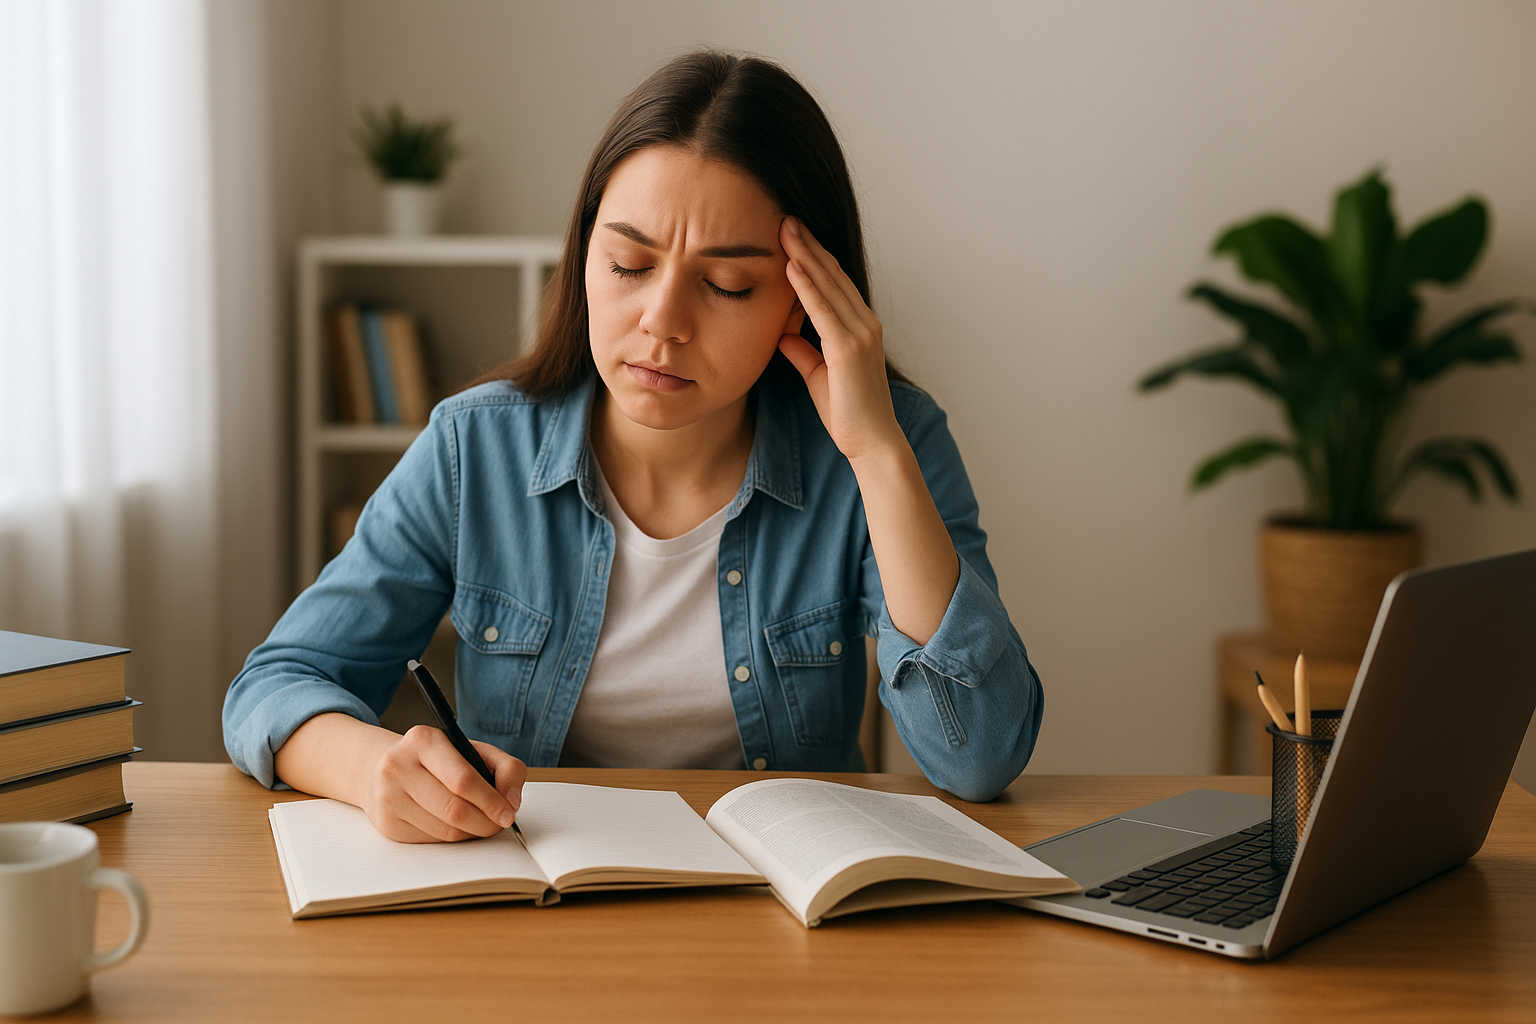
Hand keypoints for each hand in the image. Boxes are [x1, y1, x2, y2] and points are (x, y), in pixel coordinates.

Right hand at [360, 725, 526, 842]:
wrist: (384, 768)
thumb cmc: (437, 759)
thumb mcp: (473, 750)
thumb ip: (506, 768)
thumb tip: (512, 801)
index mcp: (422, 740)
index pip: (463, 779)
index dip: (491, 801)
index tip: (508, 813)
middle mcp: (398, 766)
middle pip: (454, 809)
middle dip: (485, 822)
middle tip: (499, 823)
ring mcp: (388, 797)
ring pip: (445, 830)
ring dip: (471, 832)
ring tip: (481, 822)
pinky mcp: (387, 824)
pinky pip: (432, 840)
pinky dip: (452, 837)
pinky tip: (455, 824)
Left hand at [777, 217, 903, 462]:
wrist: (873, 442)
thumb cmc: (848, 413)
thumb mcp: (818, 375)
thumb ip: (804, 351)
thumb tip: (783, 334)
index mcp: (860, 328)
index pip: (834, 283)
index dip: (813, 257)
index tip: (792, 235)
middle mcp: (865, 324)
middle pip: (832, 274)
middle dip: (808, 245)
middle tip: (786, 217)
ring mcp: (860, 334)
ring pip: (828, 285)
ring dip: (805, 255)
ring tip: (784, 229)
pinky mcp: (849, 348)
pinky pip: (823, 310)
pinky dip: (806, 286)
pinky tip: (790, 266)